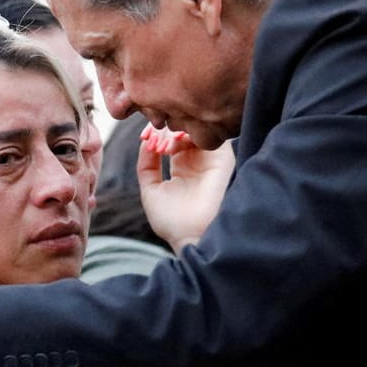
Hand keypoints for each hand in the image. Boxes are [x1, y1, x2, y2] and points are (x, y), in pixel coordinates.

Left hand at [137, 125, 234, 251]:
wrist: (192, 236)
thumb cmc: (172, 221)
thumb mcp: (150, 190)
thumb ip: (146, 165)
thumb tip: (146, 141)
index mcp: (183, 167)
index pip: (170, 139)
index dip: (157, 134)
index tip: (144, 135)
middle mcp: (198, 161)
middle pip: (182, 131)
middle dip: (165, 129)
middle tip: (152, 135)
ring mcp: (210, 159)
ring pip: (194, 130)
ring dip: (176, 131)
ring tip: (162, 144)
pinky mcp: (221, 159)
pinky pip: (207, 135)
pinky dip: (189, 134)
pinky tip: (174, 144)